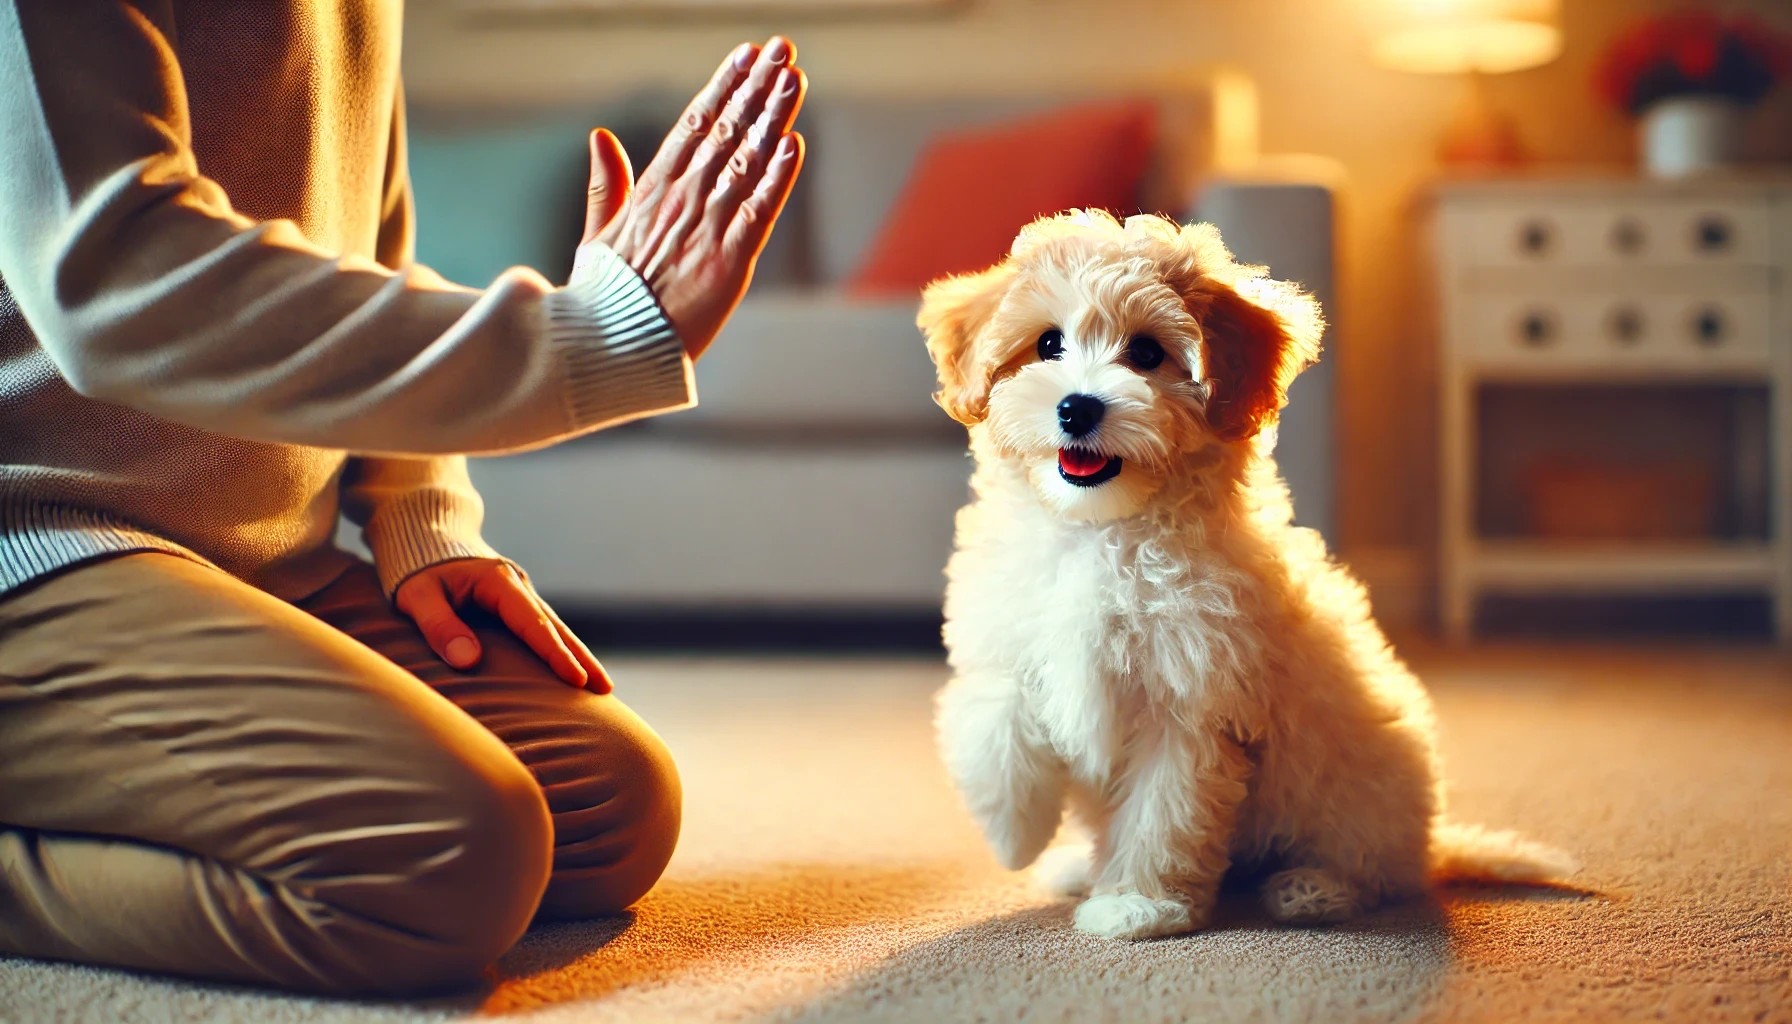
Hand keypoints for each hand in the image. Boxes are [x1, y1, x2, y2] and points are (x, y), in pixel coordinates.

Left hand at [395, 558, 609, 691]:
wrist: (424, 539)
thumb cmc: (418, 571)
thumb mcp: (417, 595)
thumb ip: (439, 625)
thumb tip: (470, 661)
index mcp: (499, 582)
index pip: (533, 623)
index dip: (555, 653)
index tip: (576, 679)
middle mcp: (517, 588)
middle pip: (556, 627)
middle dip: (582, 658)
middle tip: (605, 689)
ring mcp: (519, 598)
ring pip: (555, 629)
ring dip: (578, 656)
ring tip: (601, 687)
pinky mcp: (513, 608)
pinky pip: (542, 631)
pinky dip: (561, 650)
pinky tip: (572, 671)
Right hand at [582, 36, 807, 360]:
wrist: (608, 350)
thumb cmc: (605, 298)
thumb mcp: (597, 236)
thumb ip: (606, 185)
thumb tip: (601, 135)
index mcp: (652, 191)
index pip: (693, 126)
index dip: (723, 87)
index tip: (746, 55)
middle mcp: (681, 201)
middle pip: (725, 133)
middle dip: (756, 88)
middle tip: (782, 49)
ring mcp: (706, 230)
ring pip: (745, 163)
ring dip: (771, 119)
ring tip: (792, 79)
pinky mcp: (727, 264)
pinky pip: (758, 215)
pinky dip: (776, 181)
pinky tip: (793, 146)